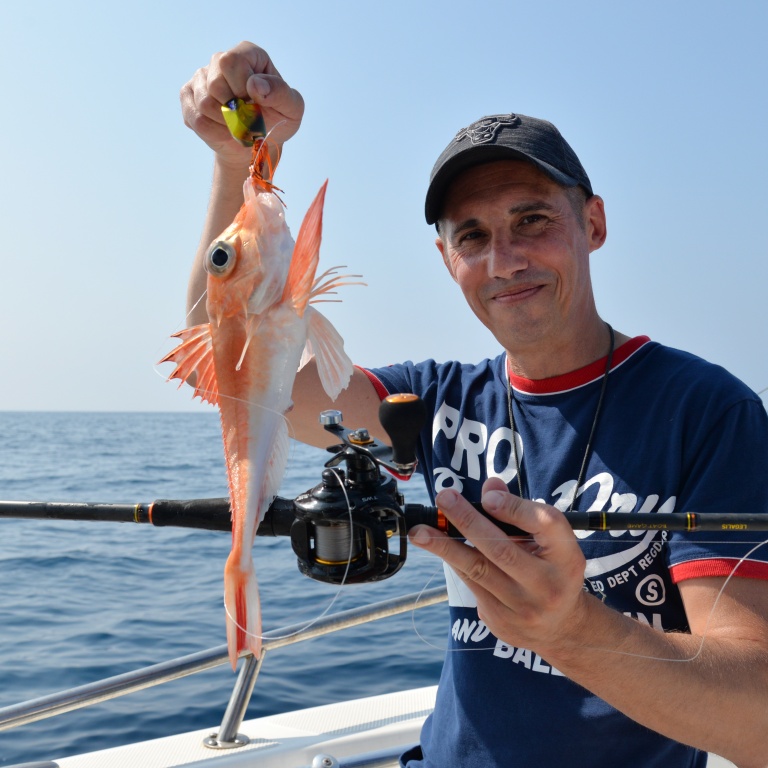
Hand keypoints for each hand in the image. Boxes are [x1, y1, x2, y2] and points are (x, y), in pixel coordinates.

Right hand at [180, 41, 304, 169]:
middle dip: (235, 111)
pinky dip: (214, 132)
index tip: (257, 104)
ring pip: (205, 103)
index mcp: (248, 54)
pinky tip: (225, 130)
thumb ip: (280, 93)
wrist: (255, 143)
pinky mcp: (188, 97)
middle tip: (249, 119)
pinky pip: (196, 118)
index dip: (242, 89)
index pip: (232, 62)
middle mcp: (221, 61)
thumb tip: (255, 85)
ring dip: (227, 124)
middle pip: (215, 84)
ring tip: (239, 125)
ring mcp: (201, 78)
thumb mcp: (292, 109)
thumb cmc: (277, 121)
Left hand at [409, 477, 589, 656]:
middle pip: (502, 549)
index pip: (544, 525)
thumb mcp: (550, 540)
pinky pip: (471, 584)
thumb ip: (522, 512)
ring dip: (444, 546)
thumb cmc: (552, 570)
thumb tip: (489, 489)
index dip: (514, 509)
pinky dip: (454, 562)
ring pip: (477, 570)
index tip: (488, 497)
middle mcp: (547, 584)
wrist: (561, 627)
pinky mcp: (500, 621)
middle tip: (444, 500)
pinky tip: (437, 547)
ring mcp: (523, 607)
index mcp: (566, 557)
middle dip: (467, 521)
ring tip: (420, 531)